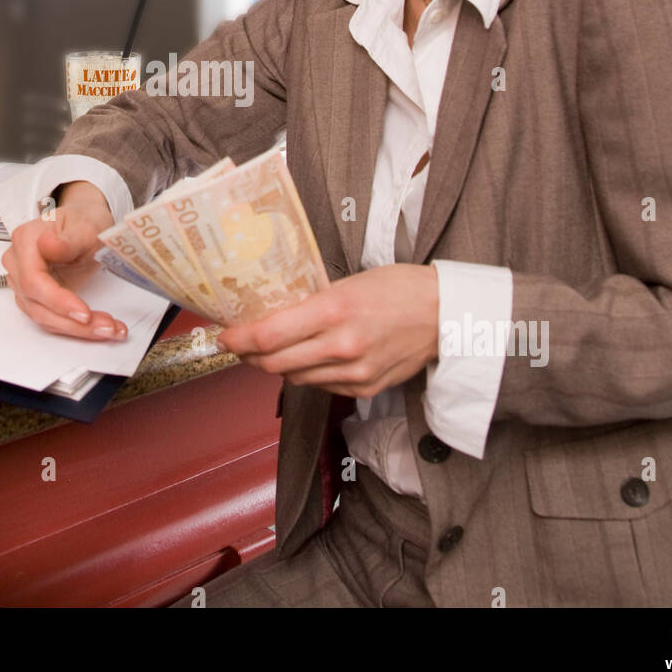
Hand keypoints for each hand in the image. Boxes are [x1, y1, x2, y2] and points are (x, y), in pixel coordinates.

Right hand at [0, 181, 127, 340]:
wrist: (83, 225)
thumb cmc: (82, 222)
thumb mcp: (84, 226)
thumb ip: (68, 240)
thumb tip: (47, 245)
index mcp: (25, 240)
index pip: (33, 281)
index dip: (58, 301)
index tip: (85, 313)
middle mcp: (17, 263)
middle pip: (37, 304)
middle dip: (73, 322)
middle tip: (106, 327)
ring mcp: (23, 283)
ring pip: (44, 317)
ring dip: (77, 329)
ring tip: (109, 329)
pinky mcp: (35, 298)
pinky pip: (52, 319)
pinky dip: (76, 327)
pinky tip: (100, 328)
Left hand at [215, 264, 439, 397]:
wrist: (445, 314)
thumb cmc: (398, 288)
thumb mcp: (348, 283)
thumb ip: (311, 302)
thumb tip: (273, 314)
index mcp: (334, 311)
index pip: (268, 335)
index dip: (238, 340)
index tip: (225, 336)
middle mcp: (341, 346)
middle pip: (275, 363)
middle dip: (250, 356)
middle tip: (240, 345)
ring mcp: (354, 373)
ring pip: (295, 378)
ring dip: (277, 367)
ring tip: (271, 352)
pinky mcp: (365, 388)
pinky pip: (322, 386)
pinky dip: (308, 374)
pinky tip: (309, 359)